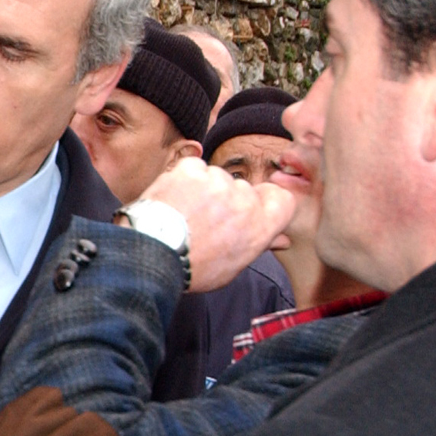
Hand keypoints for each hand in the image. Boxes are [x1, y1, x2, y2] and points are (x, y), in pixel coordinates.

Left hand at [138, 158, 296, 292]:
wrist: (153, 256)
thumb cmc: (194, 267)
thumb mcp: (233, 264)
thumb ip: (258, 243)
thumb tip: (281, 239)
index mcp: (261, 224)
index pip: (281, 199)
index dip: (265, 202)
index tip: (247, 210)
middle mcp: (245, 199)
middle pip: (242, 189)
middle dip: (226, 201)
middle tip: (203, 221)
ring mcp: (218, 182)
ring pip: (216, 177)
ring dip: (203, 189)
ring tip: (184, 214)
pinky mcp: (192, 170)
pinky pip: (193, 168)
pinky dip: (183, 179)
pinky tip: (174, 200)